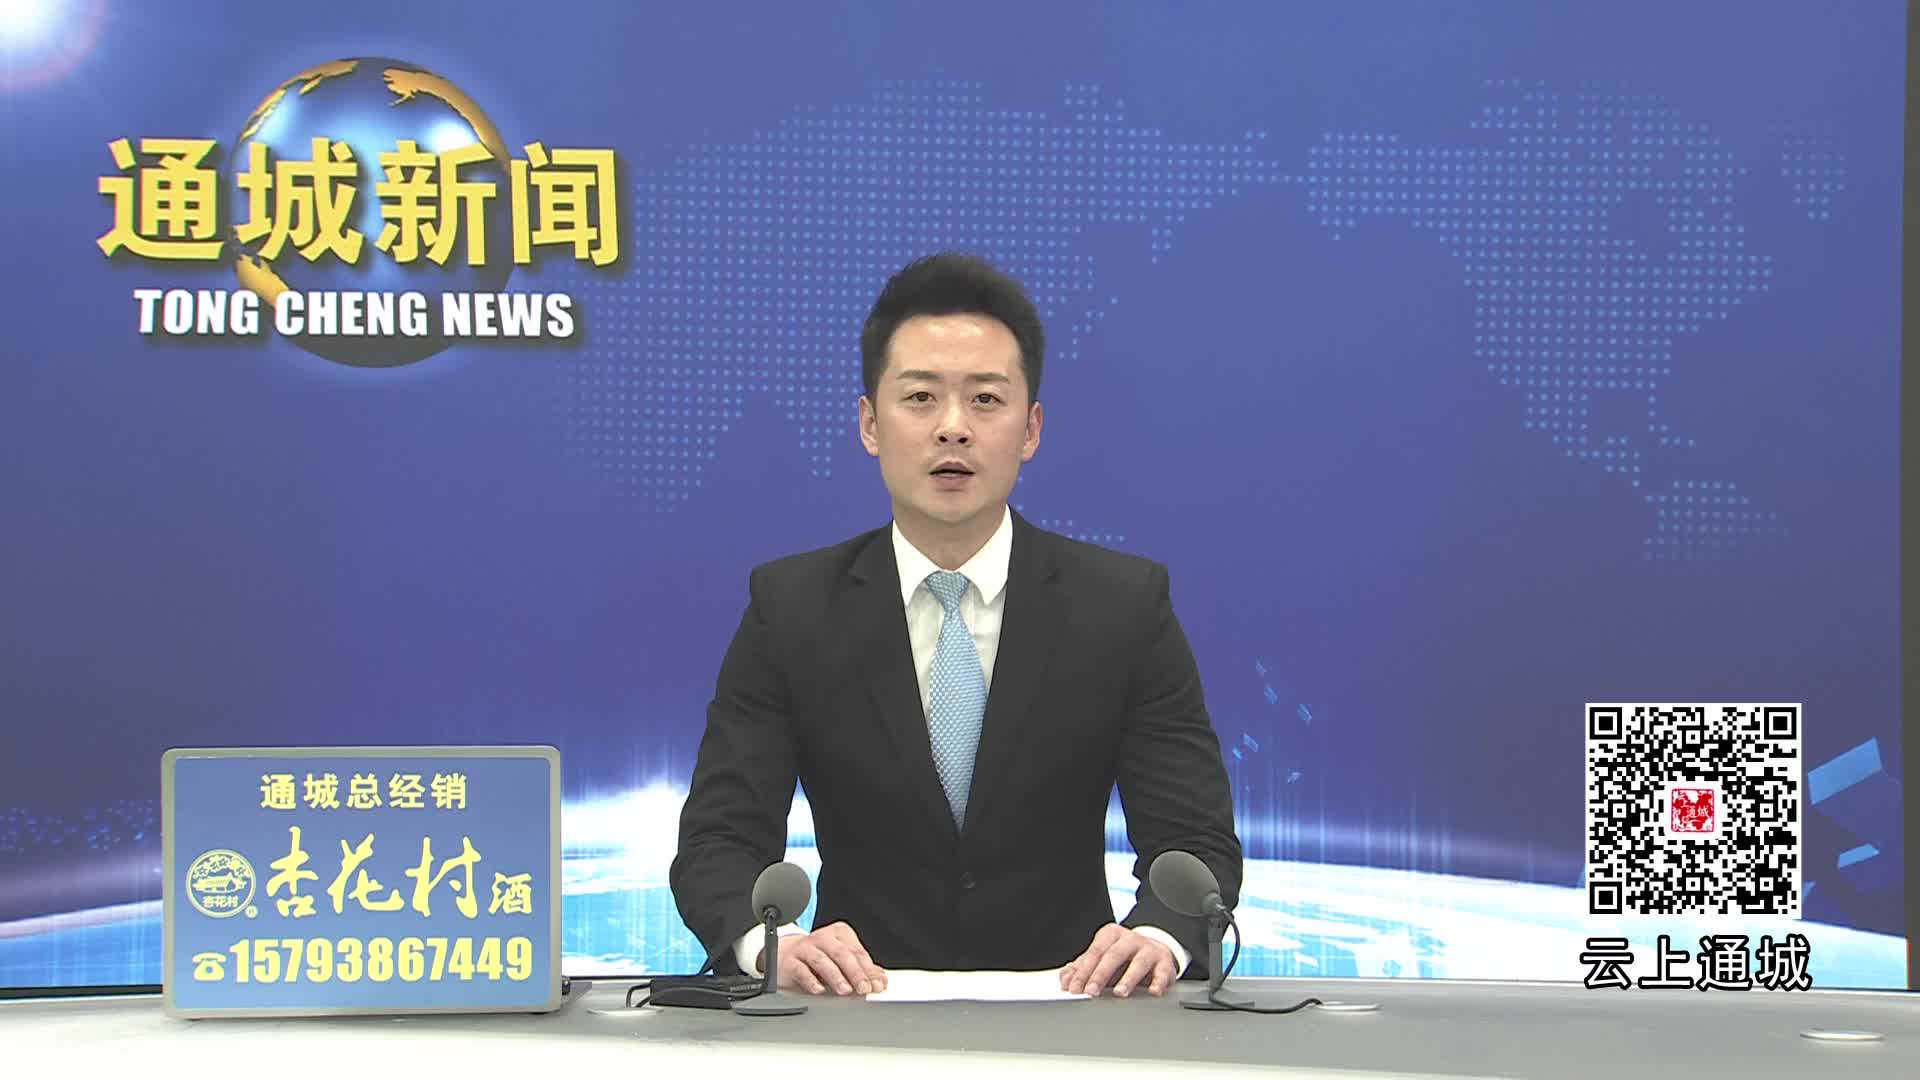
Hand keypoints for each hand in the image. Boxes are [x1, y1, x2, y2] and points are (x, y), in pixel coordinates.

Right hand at [766, 921, 887, 995]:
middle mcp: (822, 938)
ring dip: (835, 976)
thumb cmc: (818, 958)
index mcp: (839, 934)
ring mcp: (804, 948)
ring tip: (845, 990)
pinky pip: (800, 969)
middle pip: (841, 954)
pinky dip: (811, 980)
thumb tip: (879, 980)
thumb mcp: (841, 961)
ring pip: (821, 960)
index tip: (877, 985)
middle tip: (864, 988)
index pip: (857, 952)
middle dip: (855, 972)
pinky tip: (819, 989)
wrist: (785, 955)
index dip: (869, 970)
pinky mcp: (790, 961)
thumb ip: (861, 969)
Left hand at [1059, 923, 1175, 997]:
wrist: (1154, 952)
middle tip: (1091, 992)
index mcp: (1110, 935)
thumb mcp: (1101, 960)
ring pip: (1138, 962)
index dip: (1082, 972)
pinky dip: (1158, 982)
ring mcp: (1149, 949)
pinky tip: (1153, 992)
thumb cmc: (1123, 959)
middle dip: (1100, 975)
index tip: (1074, 988)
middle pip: (1113, 955)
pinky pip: (1163, 972)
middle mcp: (1130, 939)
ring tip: (1119, 993)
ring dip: (1128, 979)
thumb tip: (1066, 980)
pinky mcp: (1165, 963)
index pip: (1094, 952)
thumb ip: (1082, 968)